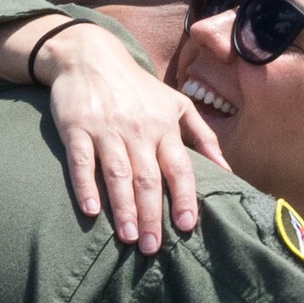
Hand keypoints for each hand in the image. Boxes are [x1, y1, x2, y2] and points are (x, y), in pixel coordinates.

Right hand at [37, 23, 230, 253]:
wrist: (90, 55)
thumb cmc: (137, 87)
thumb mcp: (176, 103)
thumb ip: (203, 137)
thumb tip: (227, 170)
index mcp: (163, 126)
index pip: (178, 167)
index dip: (182, 197)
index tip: (185, 226)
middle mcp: (137, 130)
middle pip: (147, 177)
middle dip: (151, 214)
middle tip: (152, 247)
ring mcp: (106, 129)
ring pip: (117, 173)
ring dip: (123, 207)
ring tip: (127, 238)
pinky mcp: (76, 128)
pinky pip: (81, 161)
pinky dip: (84, 186)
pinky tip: (90, 210)